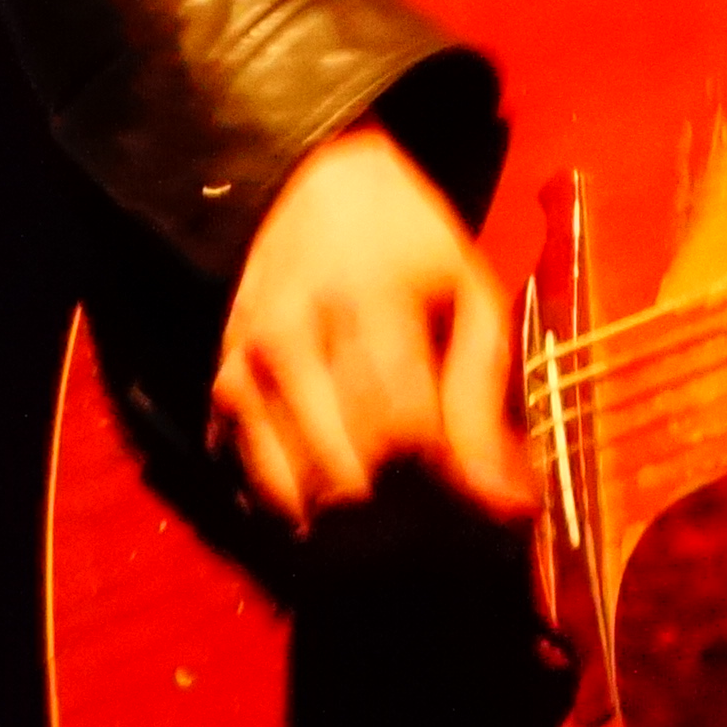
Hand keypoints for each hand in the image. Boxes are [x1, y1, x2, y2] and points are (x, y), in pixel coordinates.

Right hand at [212, 122, 536, 532]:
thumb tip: (510, 512)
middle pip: (347, 483)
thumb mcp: (472, 299)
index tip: (484, 507)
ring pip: (294, 504)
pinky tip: (342, 498)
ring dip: (352, 536)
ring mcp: (241, 374)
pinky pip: (255, 498)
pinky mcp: (216, 402)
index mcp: (366, 302)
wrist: (317, 190)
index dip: (450, 494)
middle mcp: (287, 342)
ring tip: (397, 517)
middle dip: (405, 524)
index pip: (403, 438)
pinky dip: (303, 519)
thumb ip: (483, 403)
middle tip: (444, 518)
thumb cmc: (412, 248)